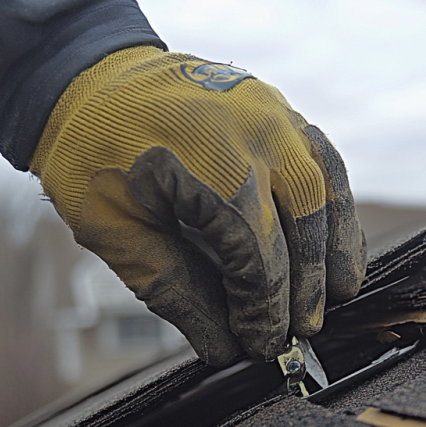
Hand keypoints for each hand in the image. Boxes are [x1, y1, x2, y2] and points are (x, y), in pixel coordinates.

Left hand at [31, 47, 365, 365]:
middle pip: (303, 220)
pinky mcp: (278, 109)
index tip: (263, 343)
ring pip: (326, 185)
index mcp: (206, 159)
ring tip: (340, 292)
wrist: (85, 79)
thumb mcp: (114, 231)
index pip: (256, 252)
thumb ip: (174, 289)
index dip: (265, 307)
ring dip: (338, 244)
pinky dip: (334, 204)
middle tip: (304, 330)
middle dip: (308, 283)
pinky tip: (332, 240)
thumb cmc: (91, 154)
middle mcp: (252, 128)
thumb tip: (224, 347)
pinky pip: (323, 159)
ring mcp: (271, 111)